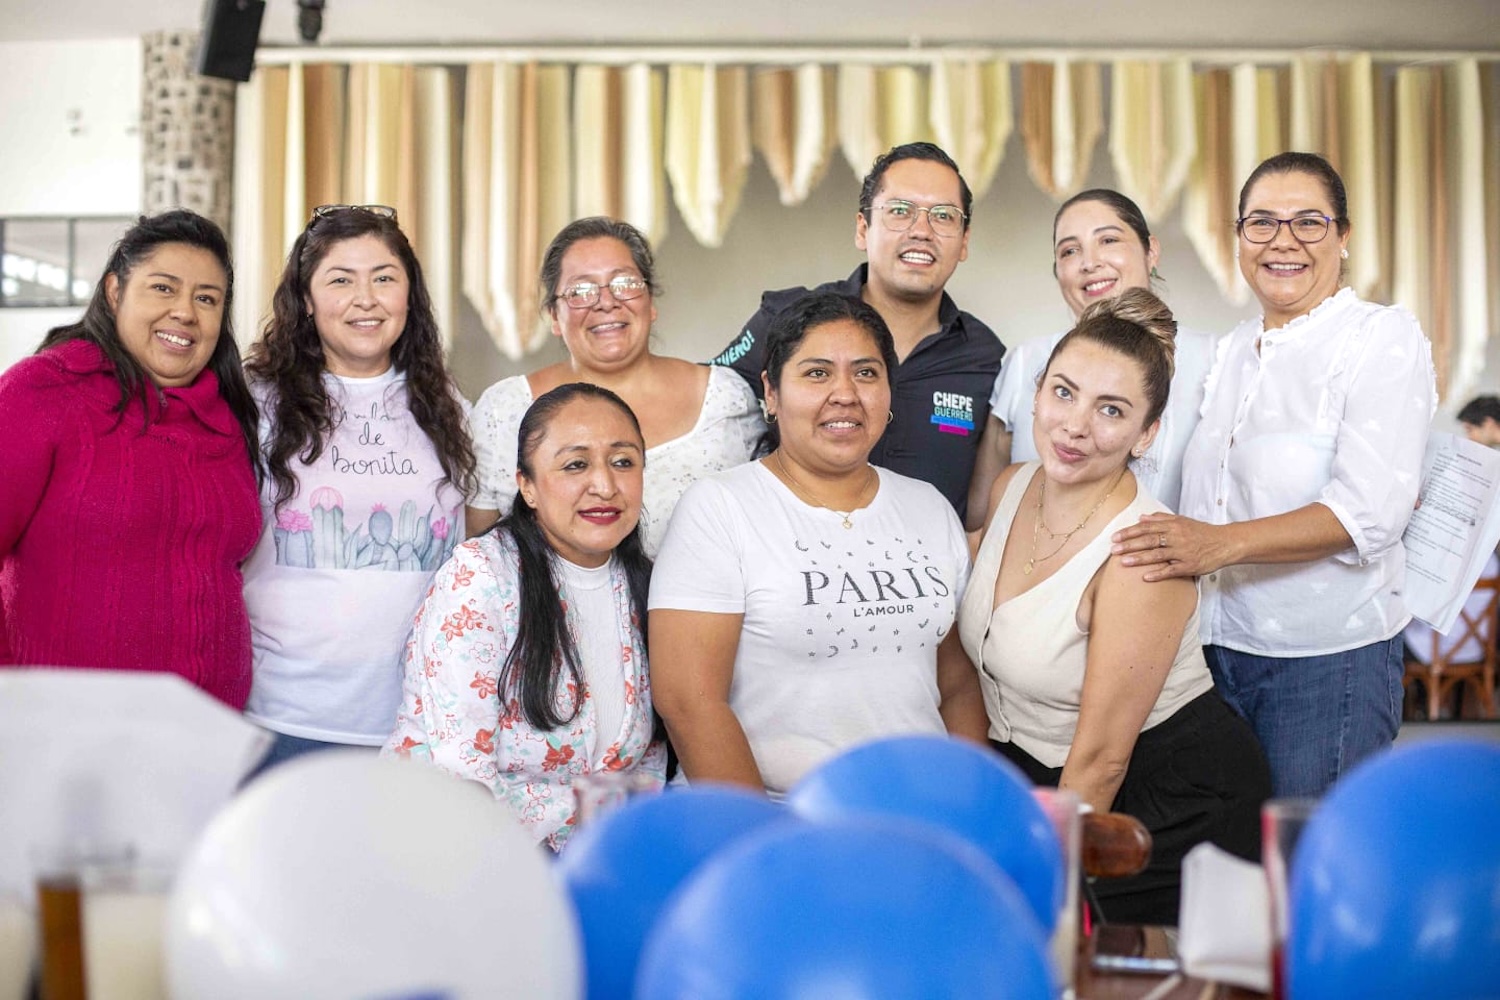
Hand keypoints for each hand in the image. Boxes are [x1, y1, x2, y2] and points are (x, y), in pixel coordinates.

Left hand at [1110, 512, 1231, 581]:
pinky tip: (1145, 578)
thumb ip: (1161, 518)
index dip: (1130, 532)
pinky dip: (1159, 574)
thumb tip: (1141, 517)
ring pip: (1158, 555)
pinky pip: (1172, 570)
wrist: (1225, 543)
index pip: (1146, 528)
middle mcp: (1176, 537)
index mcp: (1173, 526)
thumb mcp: (1182, 521)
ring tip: (1123, 562)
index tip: (1115, 537)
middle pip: (1149, 540)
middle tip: (1113, 550)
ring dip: (1139, 558)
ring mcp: (1183, 552)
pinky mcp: (1190, 566)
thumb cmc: (1201, 532)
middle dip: (1130, 545)